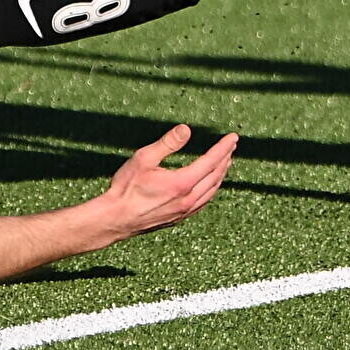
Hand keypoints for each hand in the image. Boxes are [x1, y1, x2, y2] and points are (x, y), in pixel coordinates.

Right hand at [90, 124, 240, 238]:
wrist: (115, 219)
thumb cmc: (126, 187)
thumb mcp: (144, 158)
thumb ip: (167, 144)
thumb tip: (186, 129)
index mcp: (182, 183)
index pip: (211, 162)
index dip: (223, 147)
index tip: (233, 137)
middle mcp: (188, 199)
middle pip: (215, 176)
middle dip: (226, 158)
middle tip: (232, 145)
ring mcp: (184, 211)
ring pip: (211, 191)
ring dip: (221, 174)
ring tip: (226, 161)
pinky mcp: (179, 218)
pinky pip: (203, 202)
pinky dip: (211, 189)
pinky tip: (209, 184)